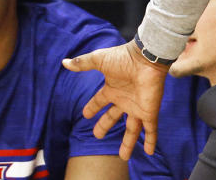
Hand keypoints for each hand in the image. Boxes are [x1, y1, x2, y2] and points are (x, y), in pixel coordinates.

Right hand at [62, 41, 168, 159]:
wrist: (146, 58)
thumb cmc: (124, 58)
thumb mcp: (99, 60)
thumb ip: (83, 63)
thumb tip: (64, 62)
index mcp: (112, 89)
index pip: (100, 101)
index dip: (92, 107)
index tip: (85, 114)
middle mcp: (124, 100)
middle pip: (113, 117)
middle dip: (105, 125)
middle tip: (97, 136)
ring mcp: (137, 107)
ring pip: (132, 129)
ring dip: (128, 143)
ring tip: (123, 157)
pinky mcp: (149, 111)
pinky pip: (150, 129)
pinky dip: (150, 140)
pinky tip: (149, 152)